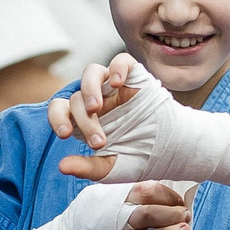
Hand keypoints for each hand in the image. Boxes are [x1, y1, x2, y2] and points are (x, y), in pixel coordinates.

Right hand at [0, 180, 192, 229]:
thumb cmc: (85, 222)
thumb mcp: (97, 198)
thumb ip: (124, 193)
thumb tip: (159, 190)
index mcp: (110, 199)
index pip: (143, 191)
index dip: (165, 194)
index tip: (178, 199)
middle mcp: (112, 221)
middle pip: (145, 214)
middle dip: (169, 213)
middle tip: (186, 213)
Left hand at [50, 54, 229, 185]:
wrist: (172, 150)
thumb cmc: (139, 158)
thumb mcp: (111, 168)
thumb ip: (87, 167)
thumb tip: (62, 166)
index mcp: (85, 119)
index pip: (60, 109)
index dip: (57, 118)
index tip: (65, 135)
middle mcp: (97, 99)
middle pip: (76, 96)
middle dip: (83, 120)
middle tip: (99, 141)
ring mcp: (115, 87)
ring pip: (91, 72)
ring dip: (88, 88)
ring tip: (97, 107)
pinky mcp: (135, 76)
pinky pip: (121, 61)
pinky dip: (116, 67)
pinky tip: (116, 83)